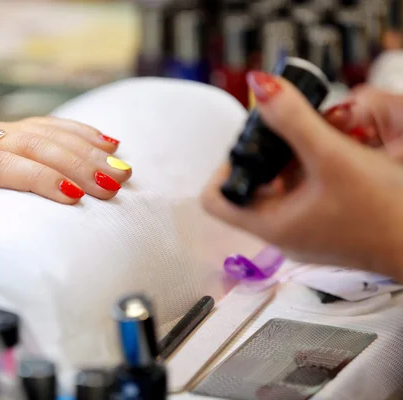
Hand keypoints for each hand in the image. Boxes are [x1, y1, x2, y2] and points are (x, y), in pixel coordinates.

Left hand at [0, 118, 131, 249]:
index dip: (38, 177)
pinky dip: (81, 133)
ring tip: (121, 171)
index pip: (1, 163)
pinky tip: (109, 143)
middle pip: (34, 144)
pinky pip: (51, 126)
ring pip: (48, 132)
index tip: (74, 195)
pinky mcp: (11, 131)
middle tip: (112, 187)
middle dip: (77, 164)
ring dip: (88, 150)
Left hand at [202, 72, 402, 278]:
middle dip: (268, 152)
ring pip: (281, 186)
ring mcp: (303, 230)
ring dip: (295, 156)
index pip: (214, 199)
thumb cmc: (385, 213)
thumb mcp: (332, 157)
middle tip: (287, 132)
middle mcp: (280, 231)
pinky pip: (305, 192)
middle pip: (251, 185)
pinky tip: (338, 153)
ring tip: (320, 137)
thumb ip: (293, 119)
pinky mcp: (325, 225)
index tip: (249, 145)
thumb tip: (261, 87)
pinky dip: (314, 168)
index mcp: (269, 223)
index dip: (224, 167)